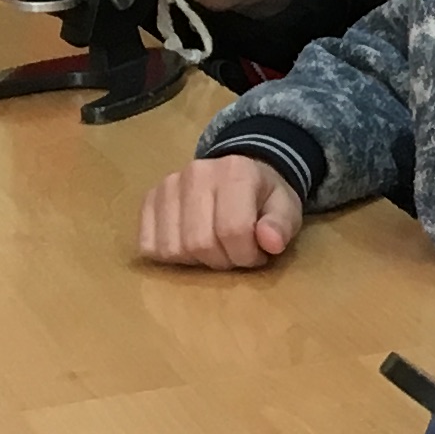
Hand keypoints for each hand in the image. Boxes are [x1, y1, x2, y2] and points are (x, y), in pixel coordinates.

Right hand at [137, 156, 305, 269]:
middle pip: (200, 243)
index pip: (233, 230)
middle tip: (236, 254)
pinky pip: (148, 245)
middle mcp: (196, 173)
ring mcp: (167, 186)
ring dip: (196, 261)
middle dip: (223, 261)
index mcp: (235, 172)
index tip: (257, 254)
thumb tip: (270, 243)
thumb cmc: (263, 197)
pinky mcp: (149, 200)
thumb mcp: (286, 208)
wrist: (236, 174)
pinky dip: (170, 256)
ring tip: (215, 248)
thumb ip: (281, 225)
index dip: (246, 255)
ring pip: (172, 248)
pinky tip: (190, 245)